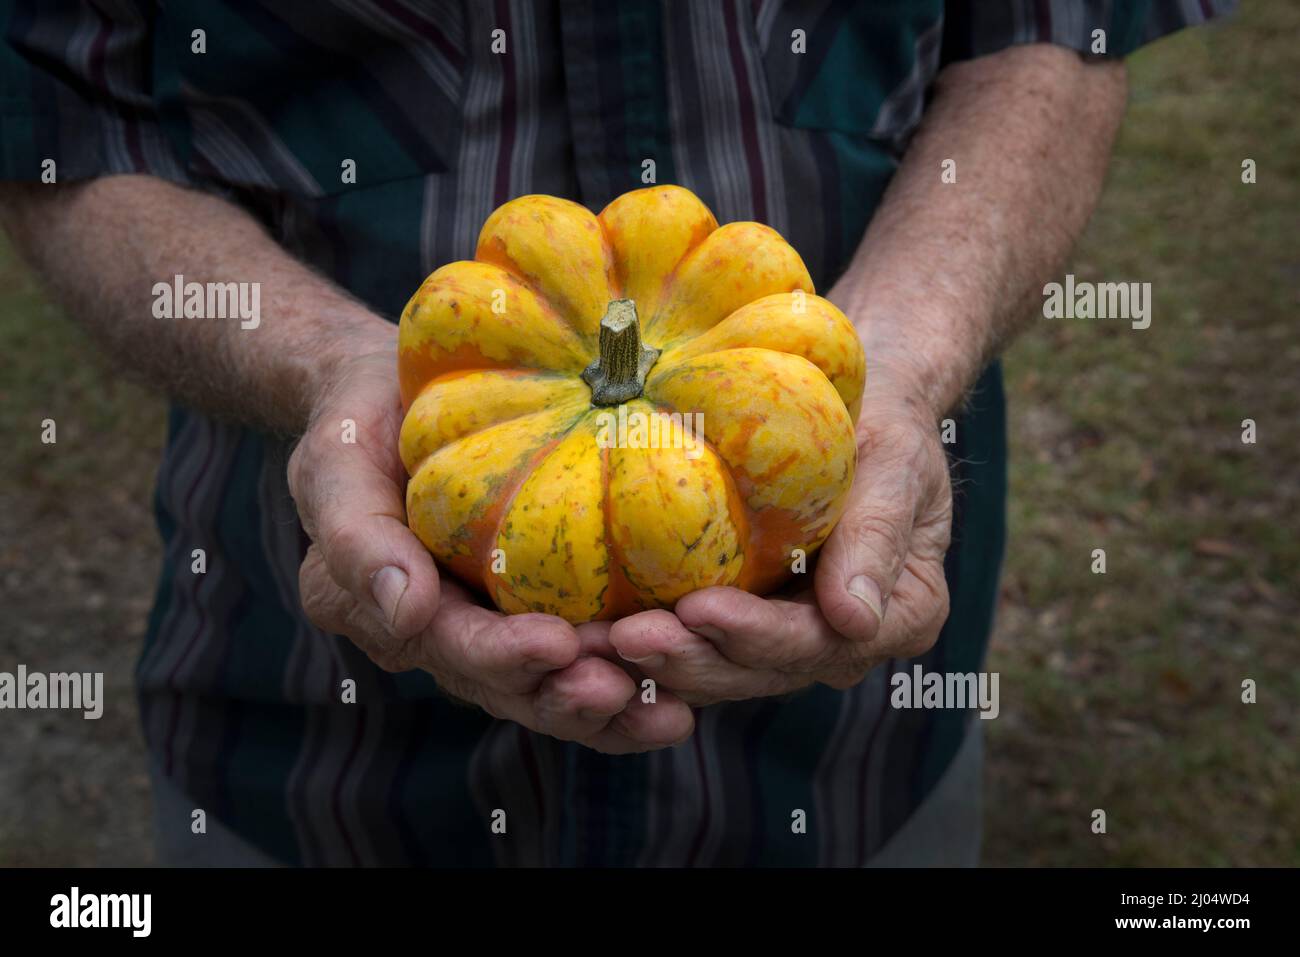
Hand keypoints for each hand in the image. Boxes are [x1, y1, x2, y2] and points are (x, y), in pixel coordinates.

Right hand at [288, 333, 694, 751]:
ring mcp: (491, 626)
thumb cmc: (357, 425)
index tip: (559, 644)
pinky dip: (629, 683)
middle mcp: (438, 636)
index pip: (446, 646)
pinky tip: (678, 698)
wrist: (391, 396)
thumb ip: (357, 542)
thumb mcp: (336, 467)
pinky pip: (583, 658)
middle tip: (625, 689)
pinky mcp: (539, 607)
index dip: (501, 656)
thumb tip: (408, 614)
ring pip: (550, 687)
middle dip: (566, 696)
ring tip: (666, 711)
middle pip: (507, 685)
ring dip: (607, 707)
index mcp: (383, 613)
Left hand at [608, 361, 952, 705]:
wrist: (861, 403)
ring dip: (659, 661)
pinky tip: (596, 632)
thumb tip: (855, 621)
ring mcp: (792, 636)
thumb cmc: (885, 421)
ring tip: (597, 643)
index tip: (699, 609)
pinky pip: (696, 643)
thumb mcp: (896, 462)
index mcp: (900, 614)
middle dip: (691, 658)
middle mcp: (844, 640)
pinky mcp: (745, 620)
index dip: (757, 636)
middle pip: (762, 669)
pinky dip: (651, 642)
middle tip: (626, 638)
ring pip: (721, 669)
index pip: (821, 641)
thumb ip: (877, 538)